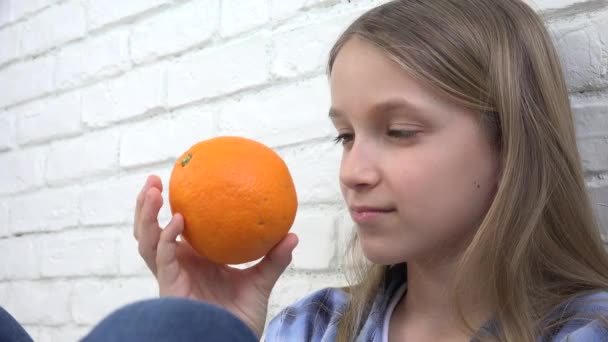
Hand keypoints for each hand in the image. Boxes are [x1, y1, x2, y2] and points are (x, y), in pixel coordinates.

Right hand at [133, 175, 298, 337]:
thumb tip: (292, 235)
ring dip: (146, 216)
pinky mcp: (169, 287)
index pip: (172, 229)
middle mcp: (177, 265)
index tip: (176, 181)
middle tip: (153, 180)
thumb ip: (273, 260)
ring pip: (147, 243)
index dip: (167, 207)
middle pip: (150, 232)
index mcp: (192, 260)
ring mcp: (170, 276)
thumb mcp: (260, 283)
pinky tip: (178, 221)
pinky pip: (163, 259)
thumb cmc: (241, 319)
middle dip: (145, 207)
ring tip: (152, 192)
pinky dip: (167, 238)